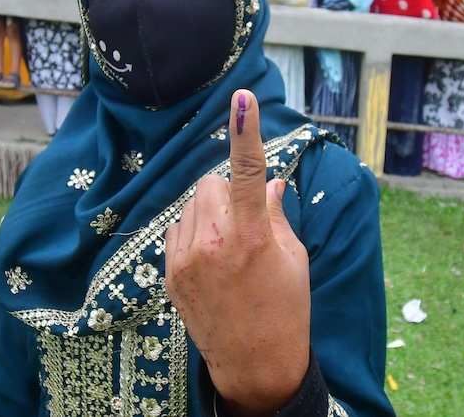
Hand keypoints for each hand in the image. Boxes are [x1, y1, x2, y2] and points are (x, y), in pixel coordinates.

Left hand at [165, 90, 310, 415]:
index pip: (248, 173)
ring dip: (209, 214)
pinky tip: (211, 263)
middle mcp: (214, 244)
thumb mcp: (294, 259)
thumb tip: (267, 181)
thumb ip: (274, 214)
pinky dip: (193, 234)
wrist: (255, 364)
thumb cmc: (286, 309)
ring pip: (192, 206)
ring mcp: (186, 260)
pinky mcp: (169, 274)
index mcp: (252, 237)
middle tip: (247, 225)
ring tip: (229, 252)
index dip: (246, 132)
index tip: (241, 99)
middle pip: (211, 184)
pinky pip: (177, 229)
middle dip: (228, 193)